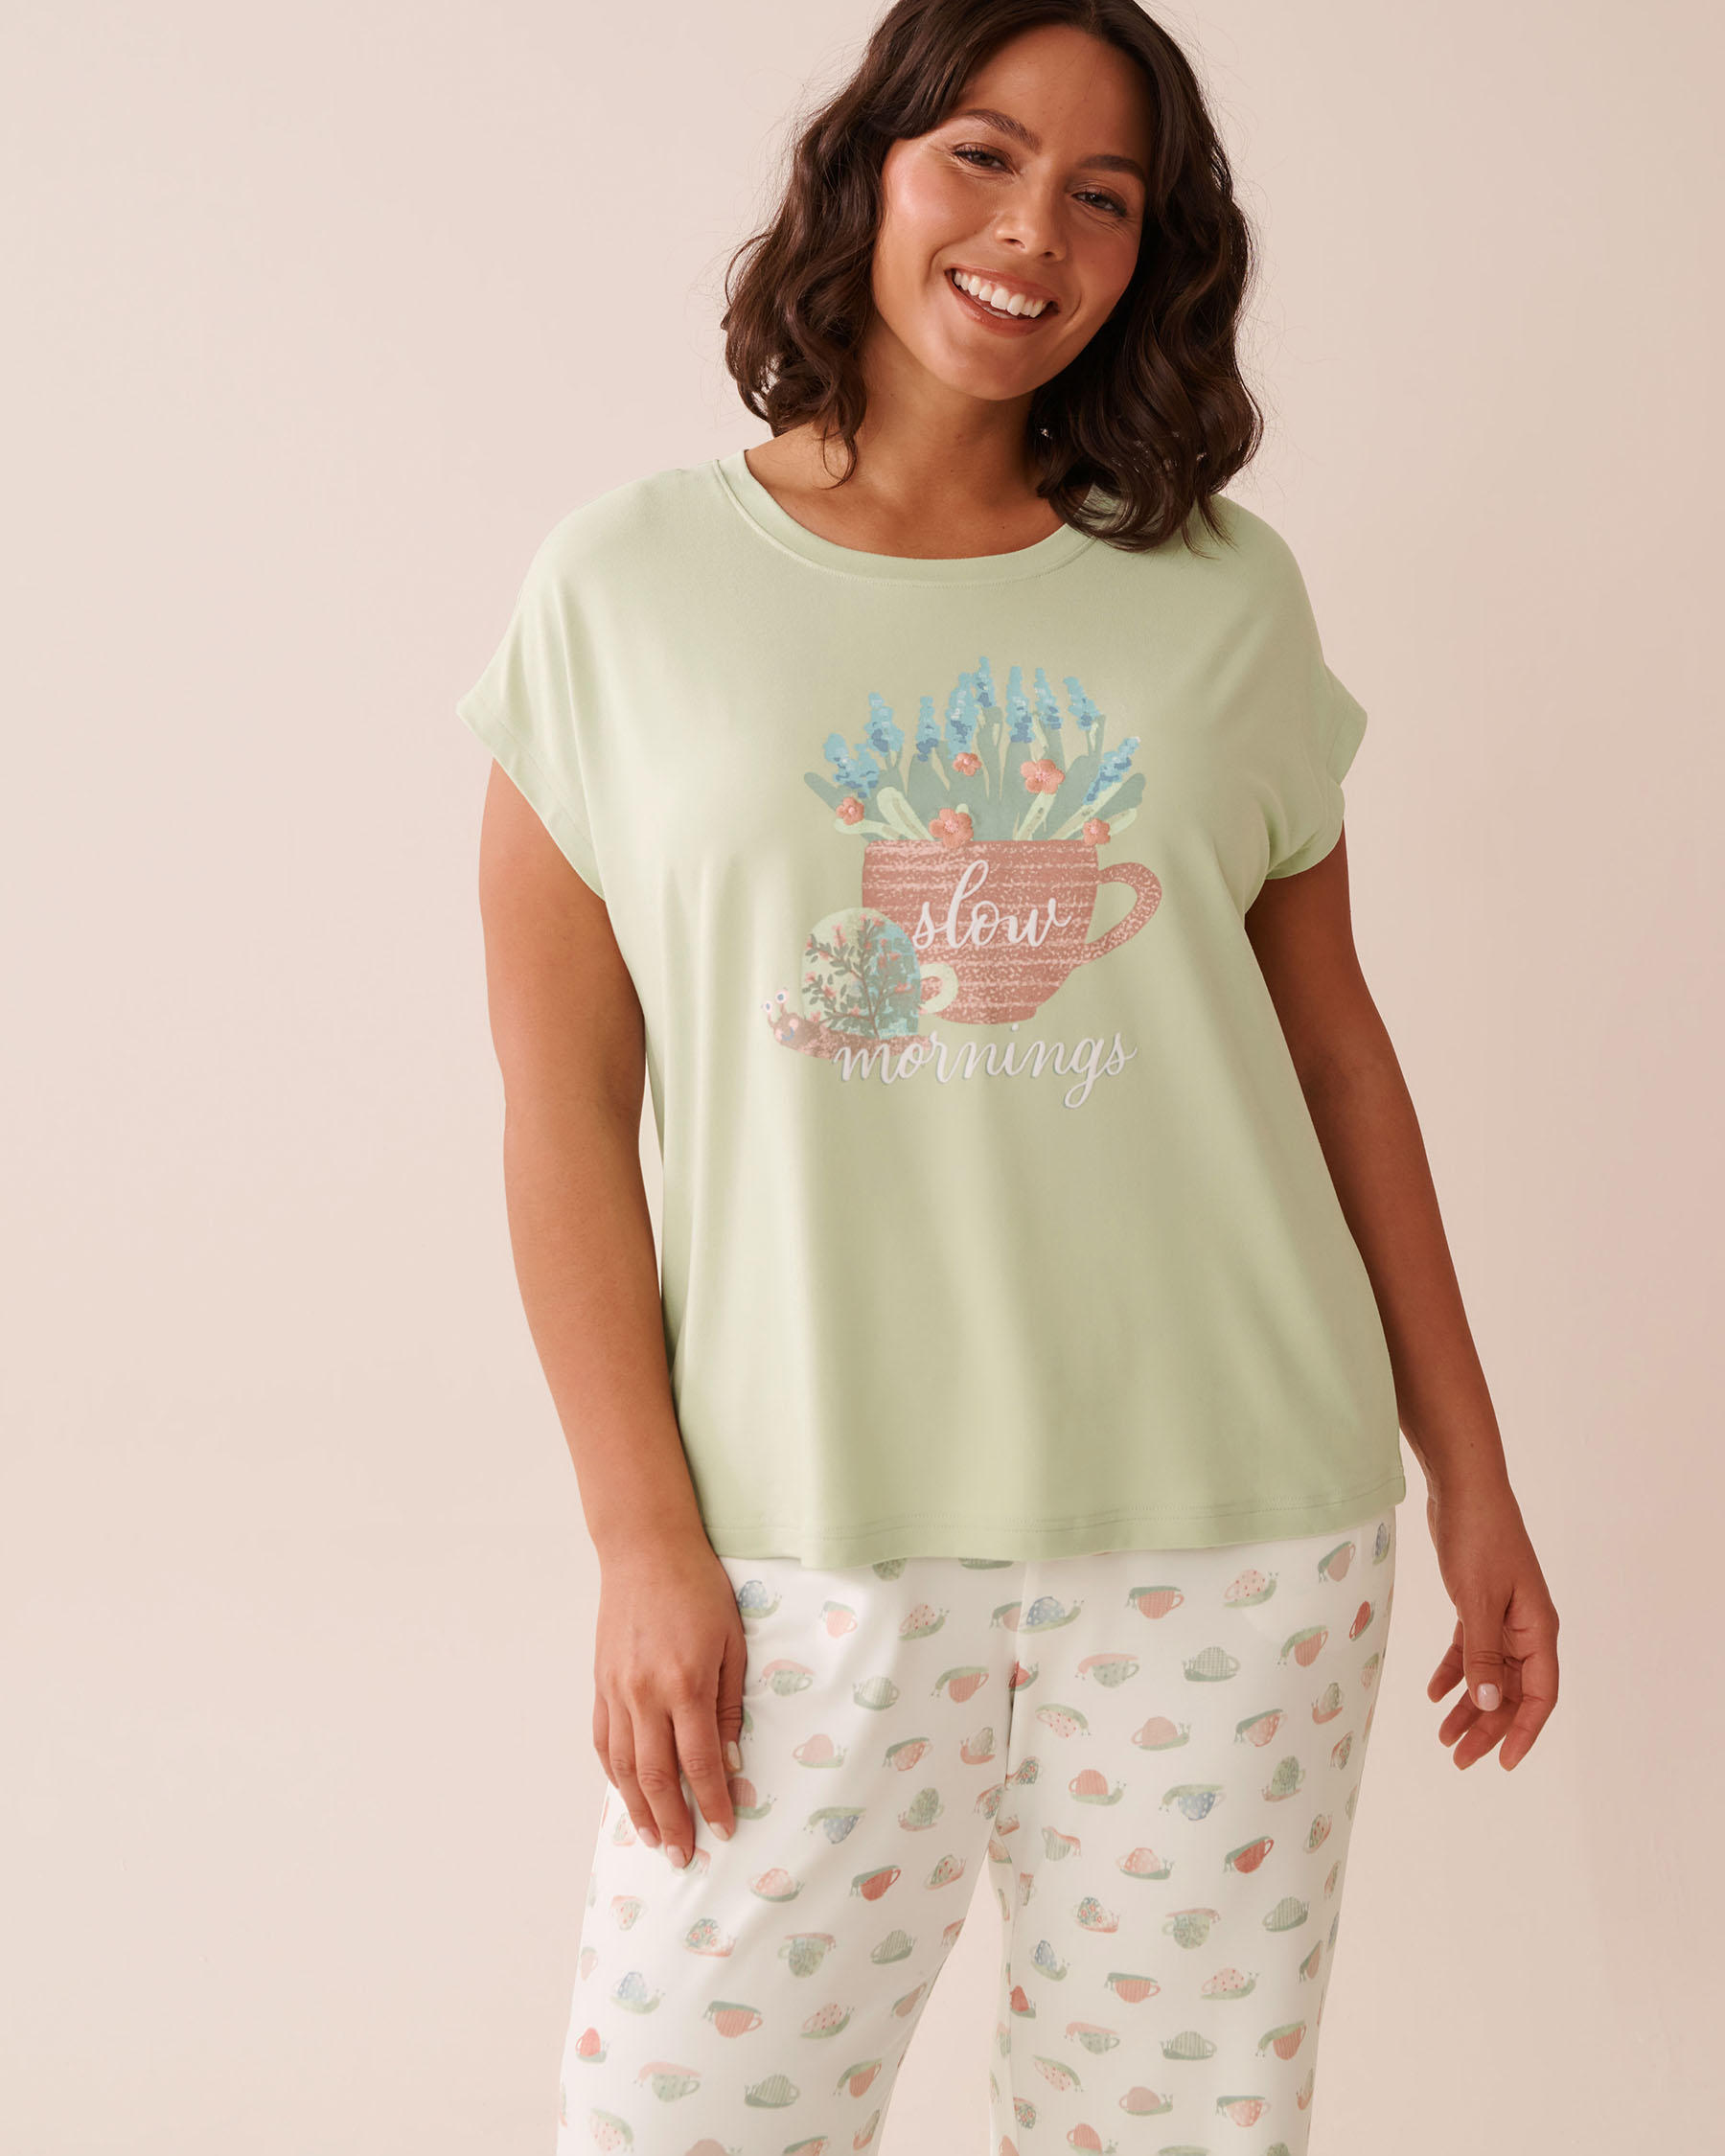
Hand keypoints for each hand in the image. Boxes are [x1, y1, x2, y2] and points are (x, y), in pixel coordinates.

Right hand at [591, 1532, 747, 1863]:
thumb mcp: (731, 1642)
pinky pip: (605, 1741)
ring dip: (639, 1809)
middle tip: (685, 1857)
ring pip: (625, 1767)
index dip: (713, 1801)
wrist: (646, 1550)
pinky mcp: (600, 1683)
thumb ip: (729, 1703)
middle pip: (656, 1776)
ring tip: (655, 1840)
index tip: (724, 1830)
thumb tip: (731, 1758)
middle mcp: (645, 1694)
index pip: (700, 1761)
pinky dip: (615, 1775)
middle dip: (673, 1822)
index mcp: (684, 1684)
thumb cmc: (699, 1589)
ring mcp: (616, 1690)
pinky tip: (627, 1794)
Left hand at [1424, 1475, 1559, 1769]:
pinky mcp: (1478, 1603)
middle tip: (1458, 1758)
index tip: (1504, 1763)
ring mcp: (1503, 1615)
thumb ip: (1482, 1652)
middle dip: (1488, 1726)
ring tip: (1443, 1736)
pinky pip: (1471, 1648)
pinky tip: (1434, 1692)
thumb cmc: (1477, 1537)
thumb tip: (1487, 1701)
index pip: (1540, 1694)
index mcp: (1537, 1628)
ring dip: (1469, 1704)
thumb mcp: (1477, 1599)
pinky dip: (1455, 1671)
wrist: (1462, 1487)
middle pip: (1512, 1690)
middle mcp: (1526, 1627)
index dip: (1525, 1731)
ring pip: (1489, 1673)